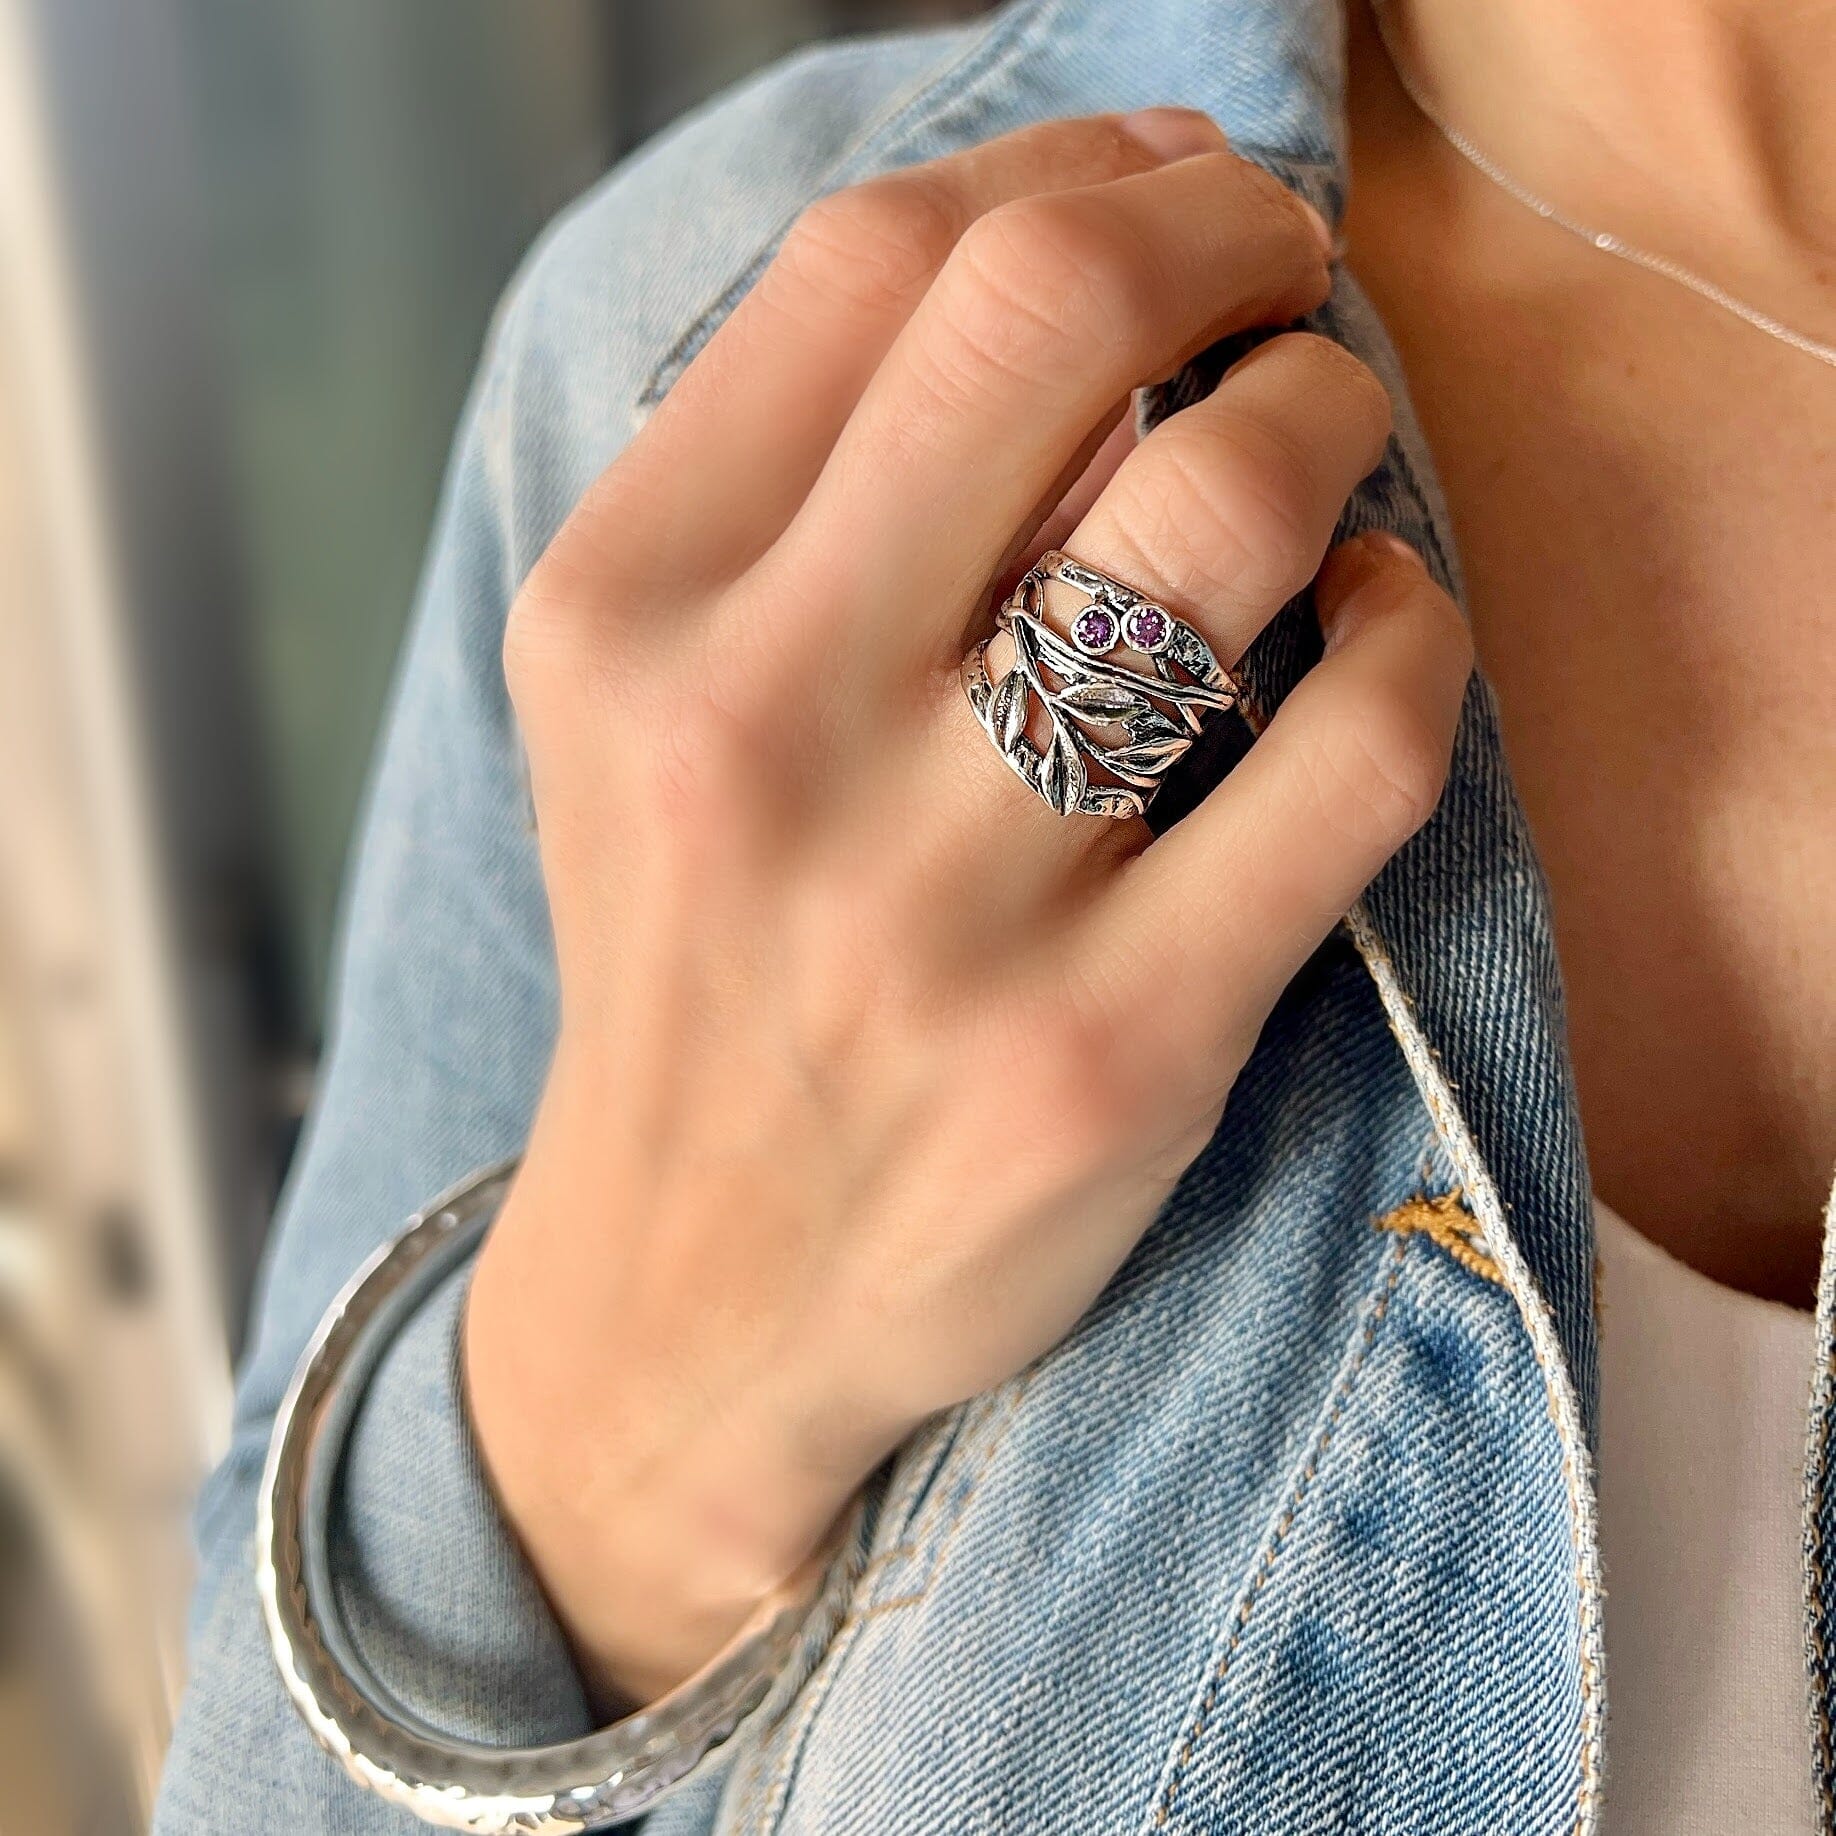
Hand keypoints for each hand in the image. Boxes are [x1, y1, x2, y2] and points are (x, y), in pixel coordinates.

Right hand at [463, 108, 1470, 1711]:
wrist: (703, 1288)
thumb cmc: (699, 960)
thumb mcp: (648, 707)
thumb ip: (808, 482)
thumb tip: (1093, 268)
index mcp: (626, 619)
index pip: (870, 263)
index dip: (1063, 166)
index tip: (1159, 188)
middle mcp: (755, 738)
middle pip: (1043, 318)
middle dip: (1224, 230)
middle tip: (1279, 267)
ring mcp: (937, 906)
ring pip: (1223, 512)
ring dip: (1326, 412)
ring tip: (1323, 433)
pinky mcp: (1114, 1046)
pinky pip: (1356, 749)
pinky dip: (1414, 635)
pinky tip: (1379, 624)